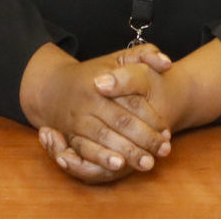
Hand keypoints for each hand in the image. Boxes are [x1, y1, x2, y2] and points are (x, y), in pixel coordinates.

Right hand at [20, 44, 173, 182]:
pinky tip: (119, 166)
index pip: (132, 102)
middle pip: (121, 122)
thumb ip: (144, 54)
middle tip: (165, 150)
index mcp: (103, 81)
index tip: (167, 130)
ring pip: (105, 138)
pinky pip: (86, 150)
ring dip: (128, 152)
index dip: (152, 117)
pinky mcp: (70, 136)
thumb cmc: (94, 73)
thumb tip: (167, 63)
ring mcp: (77, 119)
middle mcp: (89, 101)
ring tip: (148, 163)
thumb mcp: (118, 58)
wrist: (53, 87)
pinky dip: (102, 158)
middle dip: (145, 138)